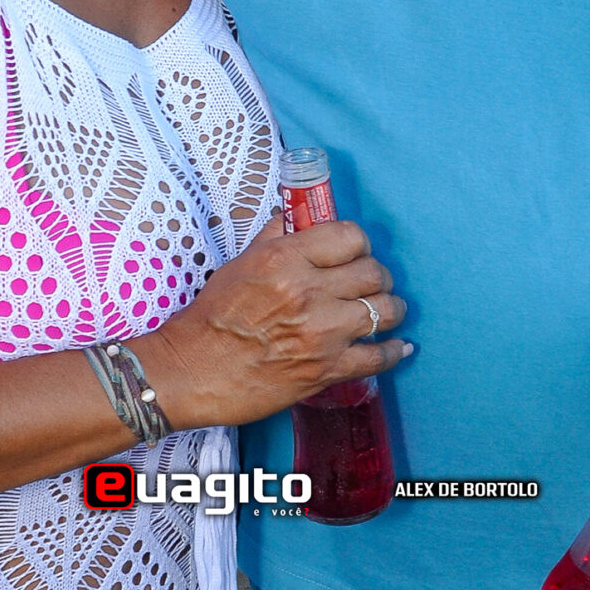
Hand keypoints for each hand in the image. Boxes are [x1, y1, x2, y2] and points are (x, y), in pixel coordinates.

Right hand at [145, 217, 409, 430]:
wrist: (191, 372)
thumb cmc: (209, 319)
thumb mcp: (238, 265)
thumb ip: (273, 238)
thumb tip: (295, 216)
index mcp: (284, 259)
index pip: (349, 236)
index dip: (357, 244)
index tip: (354, 254)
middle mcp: (308, 292)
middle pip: (374, 272)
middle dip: (376, 276)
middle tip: (370, 284)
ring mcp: (322, 333)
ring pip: (385, 310)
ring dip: (391, 309)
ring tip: (387, 310)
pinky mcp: (326, 370)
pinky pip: (378, 357)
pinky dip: (394, 351)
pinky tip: (399, 347)